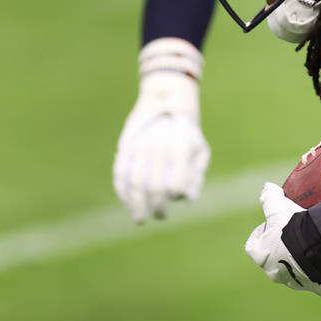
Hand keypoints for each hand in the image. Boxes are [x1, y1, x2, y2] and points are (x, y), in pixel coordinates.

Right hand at [113, 69, 209, 222]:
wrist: (164, 102)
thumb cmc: (187, 133)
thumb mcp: (200, 149)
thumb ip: (196, 175)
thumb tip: (186, 200)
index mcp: (179, 148)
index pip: (175, 182)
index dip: (173, 196)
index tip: (173, 201)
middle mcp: (157, 148)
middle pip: (153, 186)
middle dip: (156, 206)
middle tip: (159, 216)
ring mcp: (138, 148)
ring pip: (134, 183)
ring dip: (136, 205)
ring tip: (141, 218)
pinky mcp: (124, 149)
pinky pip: (120, 174)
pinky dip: (123, 192)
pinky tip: (128, 204)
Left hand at [245, 183, 320, 298]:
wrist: (318, 246)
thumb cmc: (293, 227)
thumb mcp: (279, 206)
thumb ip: (269, 196)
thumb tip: (267, 187)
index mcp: (262, 256)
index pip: (254, 245)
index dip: (261, 234)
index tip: (272, 224)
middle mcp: (276, 273)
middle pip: (276, 261)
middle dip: (285, 250)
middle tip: (299, 234)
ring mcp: (296, 282)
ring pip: (300, 273)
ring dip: (307, 264)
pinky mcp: (317, 287)